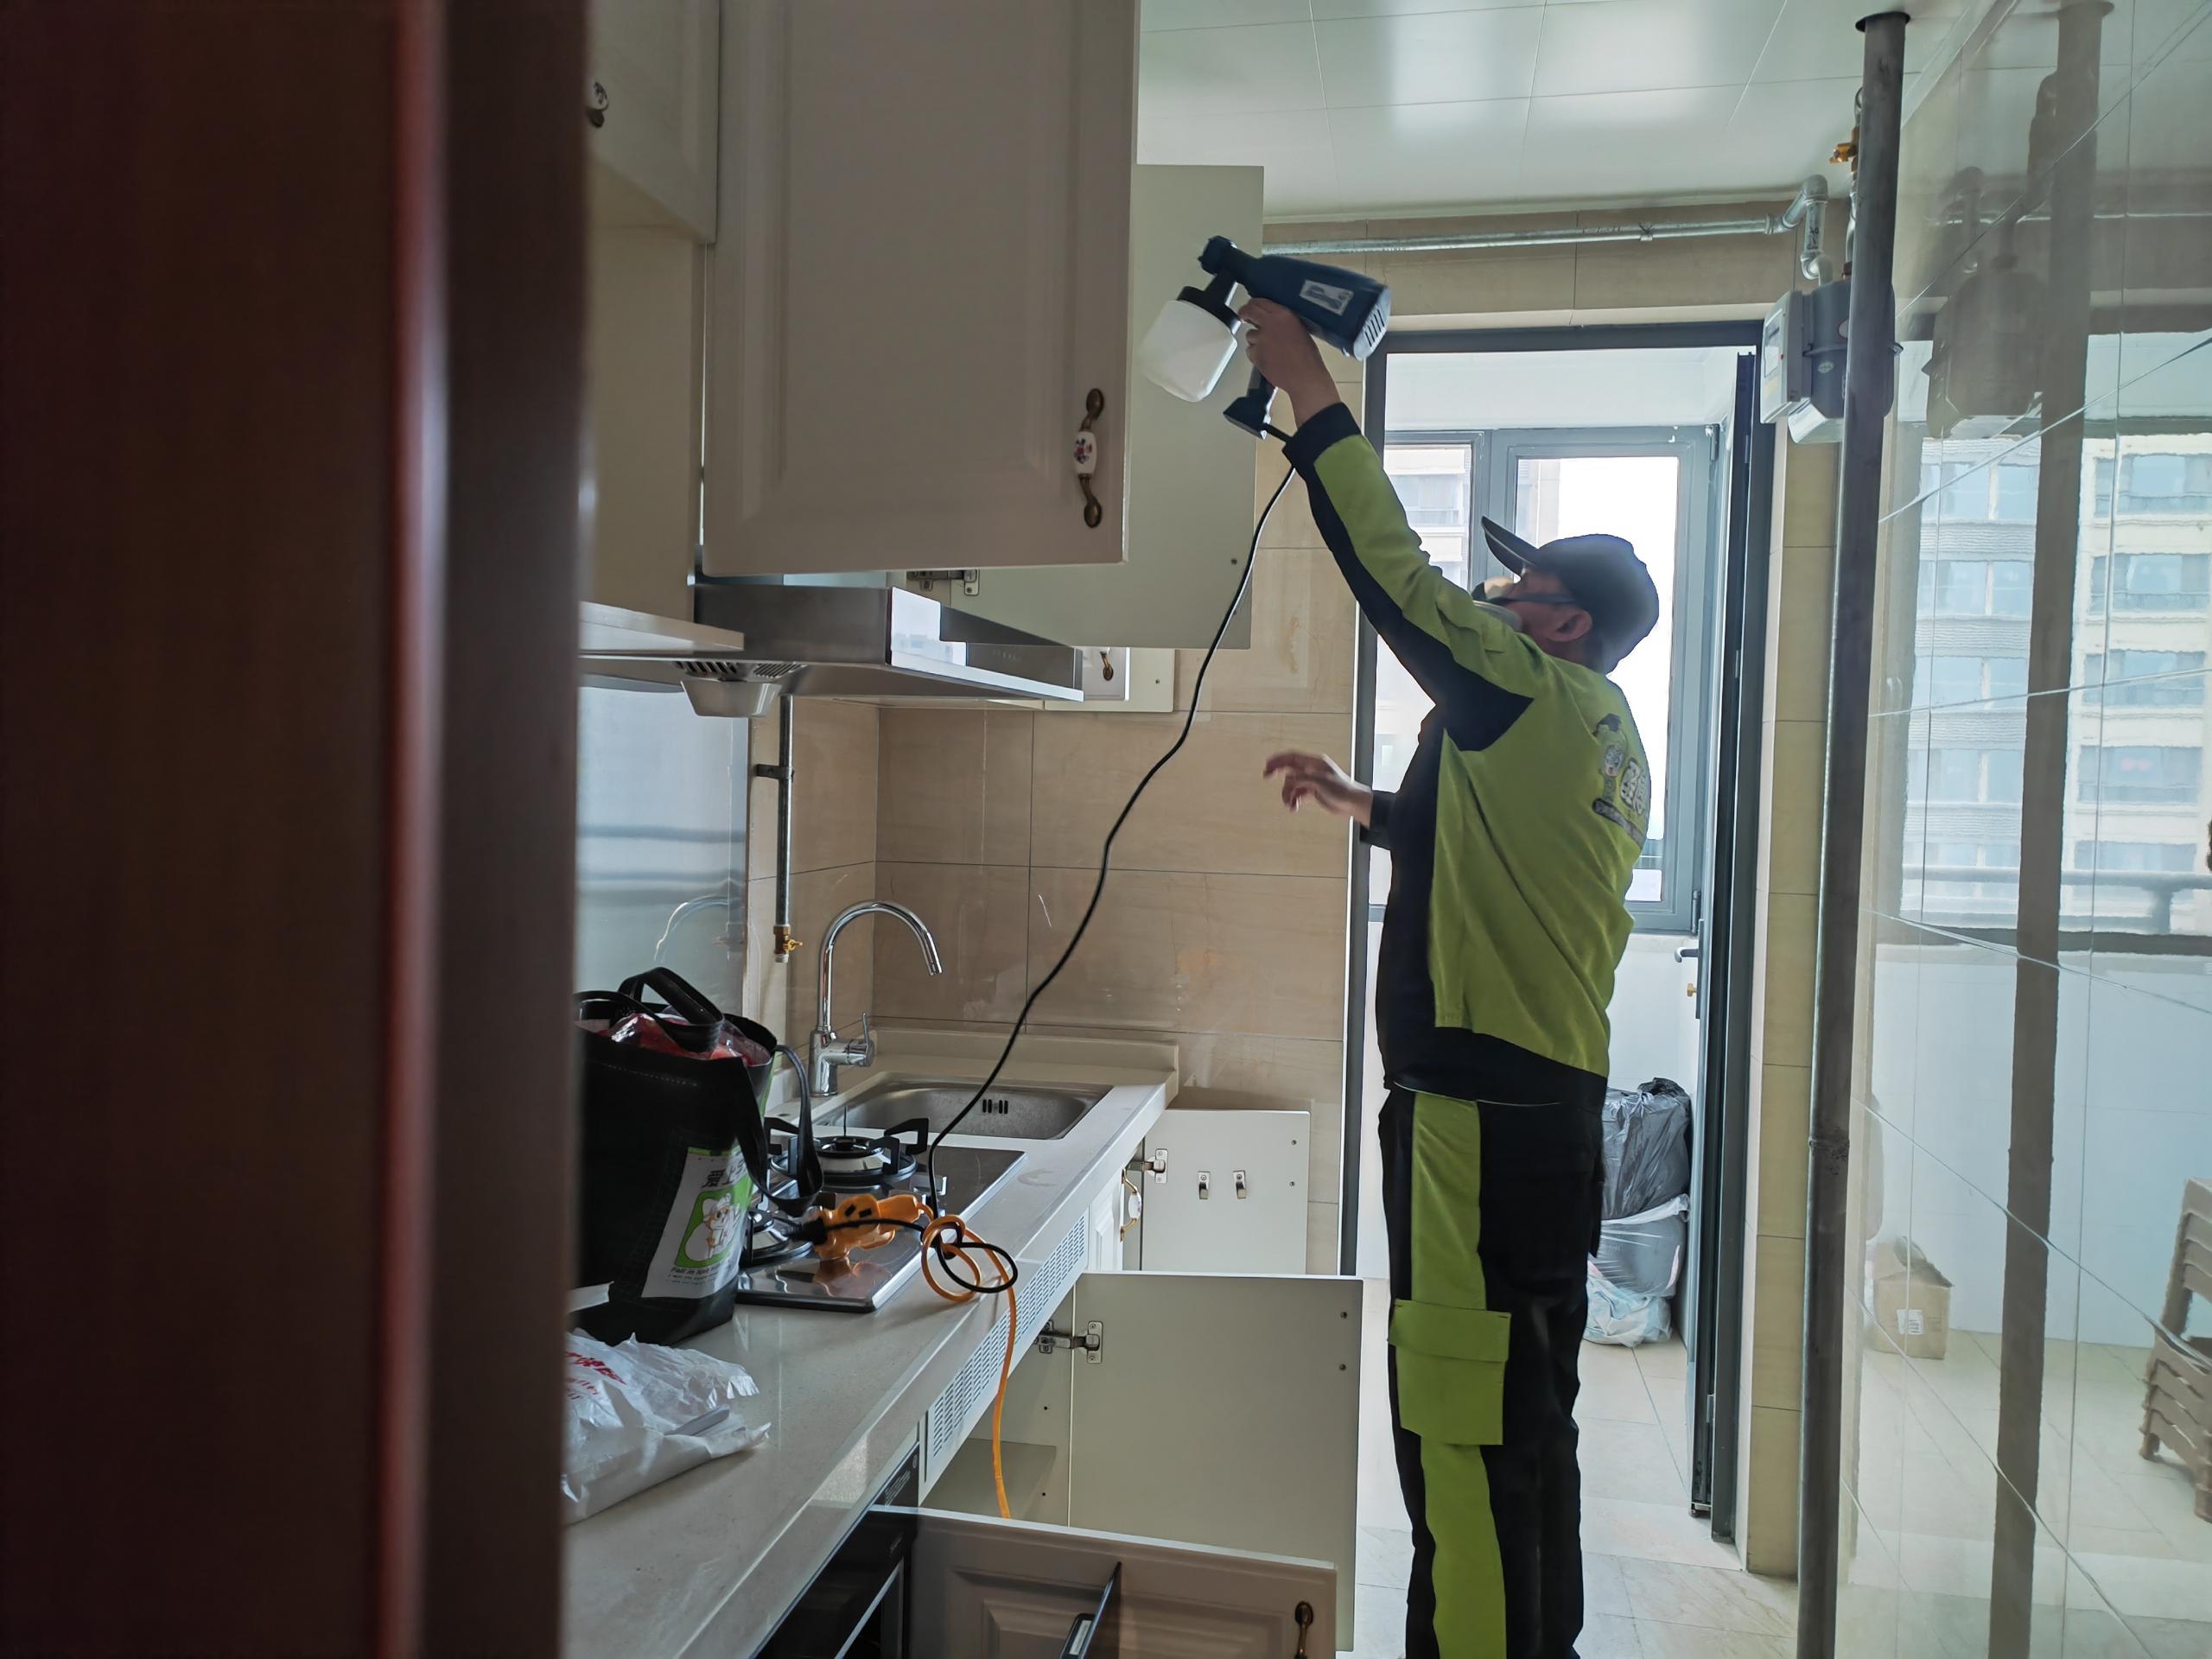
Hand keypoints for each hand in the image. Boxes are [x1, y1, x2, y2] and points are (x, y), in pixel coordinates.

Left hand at [1237, 300, 1340, 426]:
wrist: (1304, 375)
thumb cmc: (1307, 354)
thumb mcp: (1299, 328)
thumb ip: (1283, 321)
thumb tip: (1270, 319)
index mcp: (1283, 315)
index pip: (1260, 302)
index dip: (1252, 304)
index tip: (1250, 307)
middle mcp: (1269, 323)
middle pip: (1249, 312)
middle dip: (1244, 313)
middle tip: (1244, 317)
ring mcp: (1260, 339)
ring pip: (1250, 335)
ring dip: (1256, 341)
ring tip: (1269, 350)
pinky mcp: (1255, 354)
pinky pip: (1250, 351)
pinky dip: (1256, 355)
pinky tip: (1267, 360)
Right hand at [1263, 749, 1371, 826]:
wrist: (1352, 803)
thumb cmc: (1341, 789)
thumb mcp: (1320, 782)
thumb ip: (1302, 779)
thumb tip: (1287, 778)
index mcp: (1314, 763)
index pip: (1292, 757)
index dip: (1278, 759)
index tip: (1267, 766)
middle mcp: (1311, 769)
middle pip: (1289, 769)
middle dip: (1278, 774)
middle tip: (1266, 776)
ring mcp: (1312, 780)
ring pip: (1292, 784)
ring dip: (1287, 793)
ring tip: (1289, 804)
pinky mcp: (1313, 791)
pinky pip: (1298, 793)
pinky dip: (1293, 799)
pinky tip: (1293, 807)